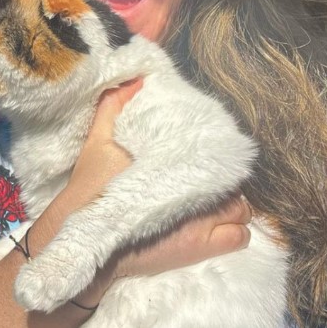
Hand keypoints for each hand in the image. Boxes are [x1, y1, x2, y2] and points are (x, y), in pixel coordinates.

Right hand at [60, 81, 252, 307]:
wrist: (85, 239)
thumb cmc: (91, 189)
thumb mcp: (97, 141)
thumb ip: (114, 108)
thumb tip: (136, 80)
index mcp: (171, 160)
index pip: (216, 153)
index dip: (215, 157)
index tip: (205, 161)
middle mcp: (192, 187)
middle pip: (232, 180)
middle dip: (223, 182)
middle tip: (205, 184)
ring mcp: (200, 220)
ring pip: (241, 209)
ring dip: (230, 207)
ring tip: (210, 206)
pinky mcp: (200, 247)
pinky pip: (240, 237)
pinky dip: (234, 233)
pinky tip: (216, 229)